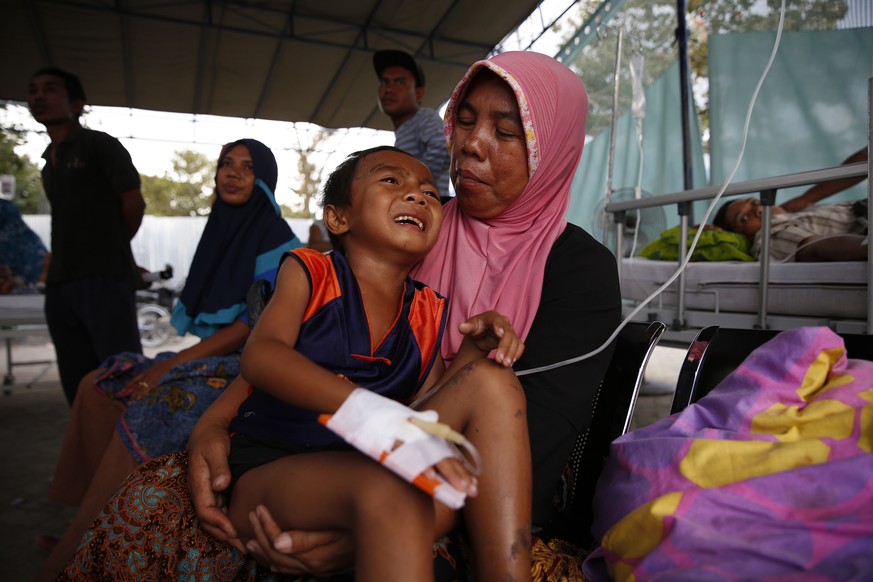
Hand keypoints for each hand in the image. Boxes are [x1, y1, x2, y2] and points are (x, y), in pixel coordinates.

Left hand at [128, 359, 173, 399]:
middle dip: (133, 394)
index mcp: (143, 373)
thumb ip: (144, 377)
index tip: (123, 390)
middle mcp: (145, 377)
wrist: (165, 365)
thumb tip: (138, 384)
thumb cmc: (157, 367)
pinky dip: (144, 393)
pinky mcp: (155, 382)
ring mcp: (150, 379)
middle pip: (137, 386)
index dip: (128, 385)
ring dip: (138, 395)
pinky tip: (141, 397)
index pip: (134, 380)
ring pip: (142, 388)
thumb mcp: (149, 371)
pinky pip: (148, 388)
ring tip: (134, 401)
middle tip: (129, 401)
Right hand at [187, 423, 244, 552]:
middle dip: (223, 534)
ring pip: (214, 518)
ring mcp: (206, 492)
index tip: (234, 530)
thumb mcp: (216, 448)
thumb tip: (220, 485)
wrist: (208, 431)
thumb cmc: (212, 438)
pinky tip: (242, 526)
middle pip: (208, 520)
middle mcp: (200, 491)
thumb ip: (219, 466)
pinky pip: (219, 510)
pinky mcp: (214, 491)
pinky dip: (228, 521)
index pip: (205, 511)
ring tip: (244, 542)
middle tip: (242, 545)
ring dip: (226, 531)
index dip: (219, 522)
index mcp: (198, 483)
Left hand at [246, 505, 353, 575]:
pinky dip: (276, 560)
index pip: (278, 544)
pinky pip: (292, 569)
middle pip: (276, 555)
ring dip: (263, 550)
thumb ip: (306, 538)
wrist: (387, 533)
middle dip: (260, 535)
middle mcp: (314, 566)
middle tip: (251, 515)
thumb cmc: (361, 526)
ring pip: (281, 565)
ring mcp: (319, 568)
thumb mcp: (335, 532)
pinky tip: (271, 551)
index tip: (259, 507)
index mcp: (314, 556)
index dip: (265, 526)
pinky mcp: (324, 566)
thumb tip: (277, 543)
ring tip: (250, 537)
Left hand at [458, 311, 524, 366]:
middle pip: (508, 334)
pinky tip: (510, 363)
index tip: (499, 334)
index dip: (500, 327)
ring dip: (511, 354)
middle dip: (505, 347)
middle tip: (499, 359)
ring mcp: (511, 332)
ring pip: (515, 342)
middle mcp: (505, 323)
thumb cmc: (476, 328)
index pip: (498, 321)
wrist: (482, 335)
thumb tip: (461, 327)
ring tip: (505, 364)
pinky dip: (516, 355)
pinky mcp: (514, 340)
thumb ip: (466, 327)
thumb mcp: (470, 327)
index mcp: (493, 317)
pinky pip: (519, 347)